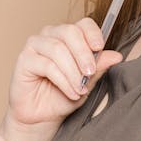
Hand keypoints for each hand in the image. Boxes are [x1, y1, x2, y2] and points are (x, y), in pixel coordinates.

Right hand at [6, 17, 121, 129]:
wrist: (43, 116)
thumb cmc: (63, 96)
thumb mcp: (87, 83)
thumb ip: (99, 68)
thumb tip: (116, 56)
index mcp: (68, 36)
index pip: (83, 24)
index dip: (93, 33)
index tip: (100, 48)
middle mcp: (51, 35)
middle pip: (70, 32)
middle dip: (84, 54)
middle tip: (90, 73)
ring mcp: (35, 45)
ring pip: (58, 50)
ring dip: (73, 72)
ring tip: (80, 89)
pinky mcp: (24, 59)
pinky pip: (47, 65)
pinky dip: (63, 81)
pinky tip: (70, 92)